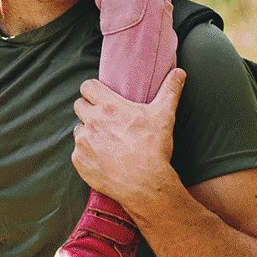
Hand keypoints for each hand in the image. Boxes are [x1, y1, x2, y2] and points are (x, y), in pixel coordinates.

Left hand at [71, 69, 186, 211]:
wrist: (145, 184)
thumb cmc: (154, 149)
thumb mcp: (164, 116)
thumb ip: (170, 91)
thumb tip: (179, 72)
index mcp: (108, 107)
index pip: (87, 86)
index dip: (93, 90)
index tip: (101, 98)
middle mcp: (91, 121)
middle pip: (79, 106)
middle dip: (89, 110)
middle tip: (105, 121)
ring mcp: (83, 142)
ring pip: (78, 130)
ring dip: (88, 133)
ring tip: (106, 142)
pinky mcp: (79, 161)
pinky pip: (77, 152)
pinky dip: (87, 154)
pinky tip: (103, 159)